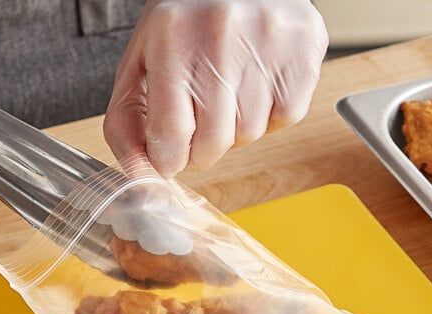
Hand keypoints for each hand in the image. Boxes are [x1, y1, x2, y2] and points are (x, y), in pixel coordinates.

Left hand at [103, 0, 328, 177]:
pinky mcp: (303, 53)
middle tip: (200, 122)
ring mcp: (268, 43)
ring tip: (232, 90)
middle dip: (202, 148)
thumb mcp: (143, 60)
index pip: (169, 136)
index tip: (170, 157)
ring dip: (237, 127)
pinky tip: (259, 85)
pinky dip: (270, 113)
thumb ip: (128, 122)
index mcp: (171, 37)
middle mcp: (220, 36)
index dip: (169, 159)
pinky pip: (285, 118)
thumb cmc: (189, 22)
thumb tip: (140, 173)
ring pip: (250, 135)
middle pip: (213, 144)